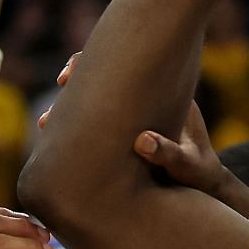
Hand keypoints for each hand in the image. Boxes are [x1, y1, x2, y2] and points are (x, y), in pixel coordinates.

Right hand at [43, 53, 241, 204]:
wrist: (201, 184)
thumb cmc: (198, 173)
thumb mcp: (189, 165)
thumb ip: (171, 154)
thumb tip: (142, 141)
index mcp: (161, 93)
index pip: (122, 65)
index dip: (92, 64)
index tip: (67, 77)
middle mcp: (143, 97)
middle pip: (102, 78)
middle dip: (74, 86)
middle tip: (53, 104)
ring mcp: (131, 111)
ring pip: (94, 100)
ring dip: (68, 110)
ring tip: (46, 125)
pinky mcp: (122, 129)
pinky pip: (95, 119)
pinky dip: (75, 126)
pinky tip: (56, 142)